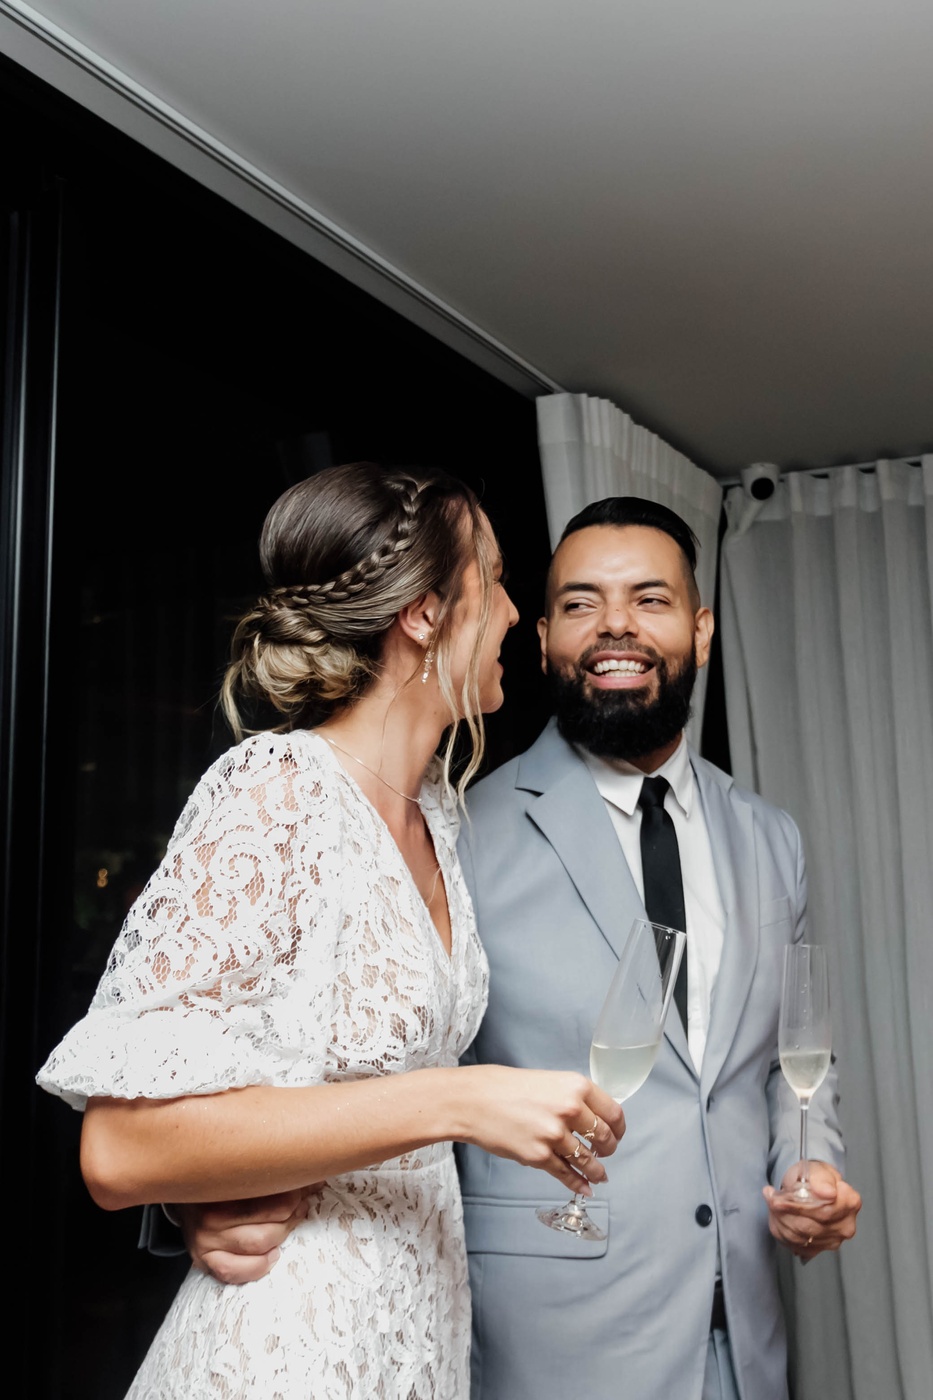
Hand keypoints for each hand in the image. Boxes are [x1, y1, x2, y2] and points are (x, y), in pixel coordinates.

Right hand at [172, 1184, 322, 1283]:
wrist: (184, 1200)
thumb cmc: (222, 1183)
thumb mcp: (243, 1170)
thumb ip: (275, 1173)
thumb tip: (315, 1177)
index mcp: (221, 1186)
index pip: (271, 1193)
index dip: (296, 1191)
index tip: (304, 1185)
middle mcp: (210, 1216)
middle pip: (270, 1221)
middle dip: (293, 1214)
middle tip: (301, 1204)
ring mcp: (205, 1241)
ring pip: (258, 1245)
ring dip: (282, 1236)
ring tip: (289, 1224)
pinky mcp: (203, 1261)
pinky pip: (235, 1272)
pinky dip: (259, 1266)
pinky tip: (272, 1255)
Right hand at [460, 1065, 624, 1196]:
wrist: (473, 1100)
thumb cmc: (505, 1087)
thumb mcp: (548, 1081)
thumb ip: (572, 1097)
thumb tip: (591, 1118)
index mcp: (576, 1086)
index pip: (614, 1113)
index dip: (619, 1128)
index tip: (617, 1134)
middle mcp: (570, 1109)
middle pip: (605, 1138)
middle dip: (608, 1150)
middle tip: (605, 1153)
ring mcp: (555, 1135)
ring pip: (588, 1160)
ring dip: (596, 1171)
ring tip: (598, 1175)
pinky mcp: (539, 1156)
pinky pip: (566, 1174)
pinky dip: (578, 1184)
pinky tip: (585, 1188)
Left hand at [763, 1161, 860, 1261]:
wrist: (811, 1188)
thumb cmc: (815, 1178)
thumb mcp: (817, 1169)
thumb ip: (821, 1179)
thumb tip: (828, 1192)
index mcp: (850, 1202)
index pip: (824, 1211)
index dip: (799, 1206)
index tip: (779, 1197)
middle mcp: (845, 1225)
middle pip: (809, 1226)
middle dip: (785, 1212)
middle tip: (771, 1198)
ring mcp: (832, 1240)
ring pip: (798, 1236)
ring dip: (780, 1219)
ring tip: (773, 1203)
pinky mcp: (817, 1249)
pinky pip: (792, 1244)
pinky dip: (780, 1229)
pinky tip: (778, 1216)